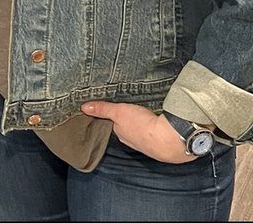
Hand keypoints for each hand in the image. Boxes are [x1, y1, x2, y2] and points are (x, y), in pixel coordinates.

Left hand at [81, 100, 196, 162]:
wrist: (169, 139)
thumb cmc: (142, 127)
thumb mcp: (119, 112)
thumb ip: (103, 109)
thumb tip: (83, 108)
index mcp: (122, 135)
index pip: (113, 126)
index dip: (112, 118)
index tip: (110, 110)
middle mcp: (133, 141)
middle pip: (126, 129)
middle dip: (126, 121)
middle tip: (127, 110)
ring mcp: (147, 143)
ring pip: (140, 132)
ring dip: (141, 125)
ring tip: (141, 114)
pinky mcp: (161, 142)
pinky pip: (154, 133)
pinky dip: (153, 128)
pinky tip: (156, 123)